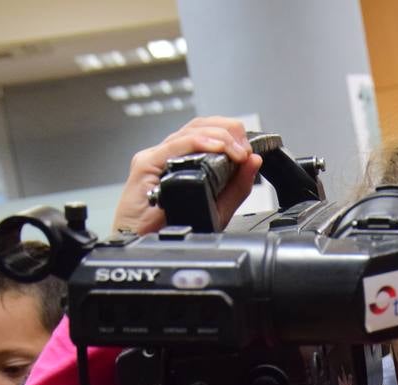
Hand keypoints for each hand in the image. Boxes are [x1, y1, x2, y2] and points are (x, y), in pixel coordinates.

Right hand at [112, 116, 262, 235]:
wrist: (143, 246)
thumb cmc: (170, 230)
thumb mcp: (216, 209)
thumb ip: (237, 186)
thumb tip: (254, 161)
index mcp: (184, 160)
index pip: (209, 132)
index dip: (232, 135)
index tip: (249, 150)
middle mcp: (169, 154)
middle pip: (201, 125)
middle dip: (229, 131)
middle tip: (246, 148)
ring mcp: (157, 157)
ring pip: (191, 131)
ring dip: (220, 136)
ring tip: (237, 151)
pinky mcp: (146, 164)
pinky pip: (175, 145)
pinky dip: (200, 142)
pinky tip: (218, 148)